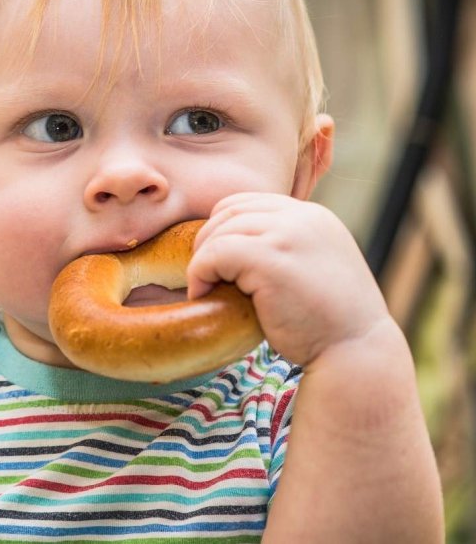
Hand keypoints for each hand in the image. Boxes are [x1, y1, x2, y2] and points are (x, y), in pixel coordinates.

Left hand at [187, 192, 389, 365]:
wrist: (358, 354)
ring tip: (204, 288)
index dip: (224, 227)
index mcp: (314, 216)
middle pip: (230, 211)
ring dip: (202, 260)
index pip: (249, 202)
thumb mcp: (313, 268)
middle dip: (208, 241)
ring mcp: (287, 234)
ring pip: (220, 231)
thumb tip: (233, 245)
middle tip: (204, 275)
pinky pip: (215, 253)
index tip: (217, 260)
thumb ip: (285, 248)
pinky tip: (202, 295)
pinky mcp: (270, 258)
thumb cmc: (331, 323)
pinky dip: (199, 272)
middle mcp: (302, 217)